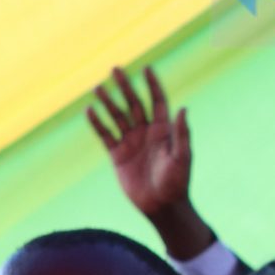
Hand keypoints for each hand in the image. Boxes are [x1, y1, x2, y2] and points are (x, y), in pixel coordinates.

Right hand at [87, 64, 214, 258]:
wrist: (161, 206)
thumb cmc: (177, 182)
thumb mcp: (182, 157)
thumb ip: (182, 134)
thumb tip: (183, 108)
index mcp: (164, 130)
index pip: (157, 101)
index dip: (152, 85)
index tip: (147, 68)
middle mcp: (147, 132)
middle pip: (134, 103)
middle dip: (125, 86)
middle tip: (115, 68)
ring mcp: (132, 142)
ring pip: (118, 117)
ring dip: (108, 102)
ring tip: (97, 87)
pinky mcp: (118, 155)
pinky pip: (106, 135)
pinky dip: (98, 123)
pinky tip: (90, 111)